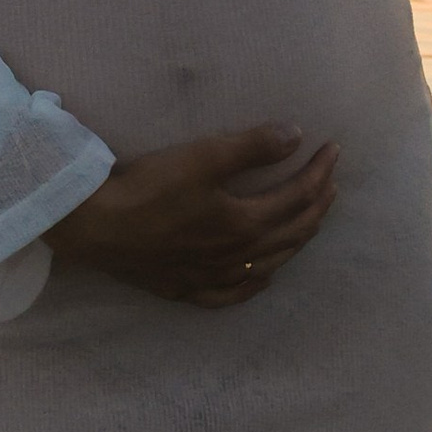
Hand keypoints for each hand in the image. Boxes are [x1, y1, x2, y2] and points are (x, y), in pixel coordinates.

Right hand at [53, 124, 339, 307]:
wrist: (97, 227)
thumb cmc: (150, 187)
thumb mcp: (203, 156)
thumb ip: (253, 147)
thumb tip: (296, 136)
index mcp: (244, 223)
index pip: (297, 196)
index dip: (320, 171)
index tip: (334, 149)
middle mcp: (236, 258)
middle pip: (291, 233)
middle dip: (317, 204)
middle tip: (330, 180)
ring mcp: (211, 279)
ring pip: (269, 264)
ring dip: (296, 240)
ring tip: (310, 221)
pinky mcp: (186, 290)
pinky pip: (232, 296)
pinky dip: (255, 285)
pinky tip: (262, 279)